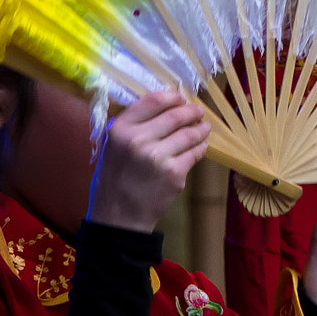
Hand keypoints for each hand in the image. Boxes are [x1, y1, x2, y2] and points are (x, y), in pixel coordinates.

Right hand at [86, 90, 209, 233]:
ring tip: (204, 127)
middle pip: (175, 115)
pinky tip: (201, 146)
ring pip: (189, 134)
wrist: (118, 218)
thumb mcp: (112, 146)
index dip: (172, 96)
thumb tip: (164, 103)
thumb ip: (132, 125)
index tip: (181, 98)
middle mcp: (138, 140)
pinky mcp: (174, 174)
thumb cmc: (114, 179)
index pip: (153, 100)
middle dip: (191, 111)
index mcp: (120, 129)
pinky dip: (201, 148)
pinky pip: (195, 154)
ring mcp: (158, 157)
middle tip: (198, 111)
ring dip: (200, 129)